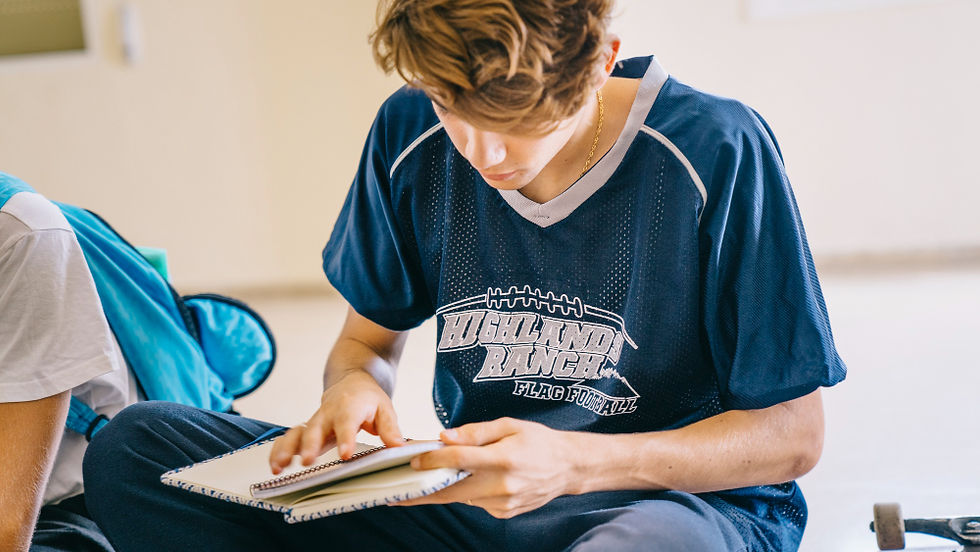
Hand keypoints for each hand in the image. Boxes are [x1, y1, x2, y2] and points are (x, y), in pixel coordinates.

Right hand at [268, 370, 403, 473]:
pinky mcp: (307, 430)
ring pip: (296, 432)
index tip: (345, 455)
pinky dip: (279, 450)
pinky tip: (275, 466)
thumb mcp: (385, 408)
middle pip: (315, 427)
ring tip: (279, 467)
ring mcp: (315, 421)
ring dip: (286, 448)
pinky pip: (290, 438)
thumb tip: (398, 446)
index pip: (347, 422)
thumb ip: (390, 428)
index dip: (346, 438)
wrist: (352, 381)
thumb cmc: (368, 398)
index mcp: (349, 406)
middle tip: (307, 461)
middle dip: (309, 445)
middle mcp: (328, 413)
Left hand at [397, 417, 583, 518]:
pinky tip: (469, 480)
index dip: (431, 460)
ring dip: (444, 487)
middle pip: (451, 490)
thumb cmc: (539, 441)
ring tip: (426, 477)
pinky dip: (467, 491)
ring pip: (462, 496)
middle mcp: (501, 485)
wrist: (568, 467)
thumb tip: (446, 436)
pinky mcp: (504, 512)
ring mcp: (503, 503)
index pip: (458, 460)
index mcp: (503, 459)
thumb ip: (476, 432)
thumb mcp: (510, 425)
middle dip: (421, 490)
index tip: (412, 458)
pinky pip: (475, 502)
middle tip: (396, 491)